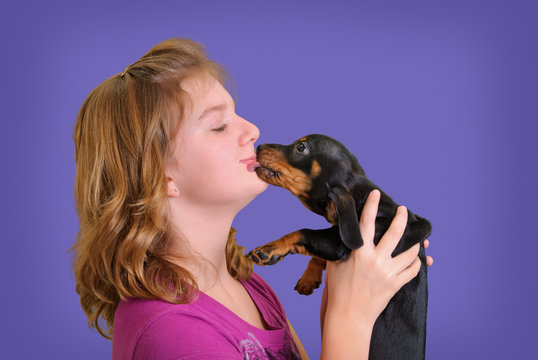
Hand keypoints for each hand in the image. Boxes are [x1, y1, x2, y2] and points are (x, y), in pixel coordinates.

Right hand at [322, 189, 425, 326]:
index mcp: (358, 252)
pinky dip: (417, 262)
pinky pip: (413, 269)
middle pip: (395, 232)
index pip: (366, 222)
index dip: (372, 205)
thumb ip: (342, 246)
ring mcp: (388, 272)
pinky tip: (416, 259)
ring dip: (414, 243)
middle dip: (402, 218)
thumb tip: (343, 231)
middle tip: (403, 210)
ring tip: (415, 237)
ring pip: (410, 251)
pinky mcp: (395, 284)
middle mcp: (375, 259)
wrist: (348, 315)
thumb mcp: (334, 263)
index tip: (377, 194)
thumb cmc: (338, 289)